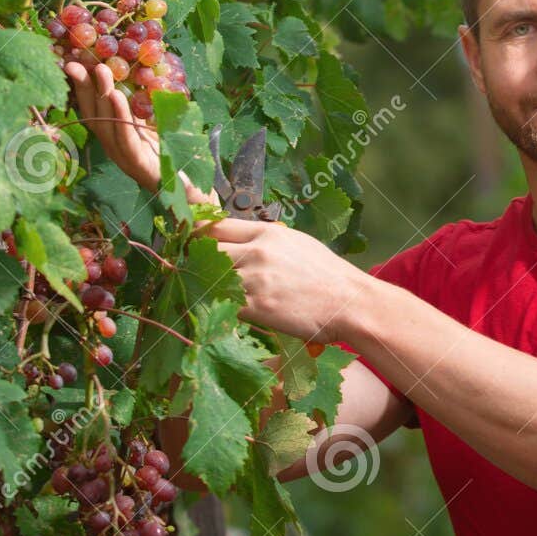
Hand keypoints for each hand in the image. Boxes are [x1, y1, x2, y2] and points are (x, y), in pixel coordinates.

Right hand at [65, 62, 214, 204]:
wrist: (191, 189)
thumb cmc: (174, 155)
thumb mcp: (156, 124)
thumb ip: (144, 104)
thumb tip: (143, 71)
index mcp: (115, 136)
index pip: (93, 109)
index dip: (81, 87)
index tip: (73, 62)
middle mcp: (114, 147)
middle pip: (94, 115)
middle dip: (84, 87)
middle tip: (77, 62)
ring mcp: (123, 157)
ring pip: (106, 125)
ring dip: (101, 96)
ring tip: (100, 71)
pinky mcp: (138, 164)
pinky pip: (126, 138)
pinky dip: (119, 117)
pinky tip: (116, 97)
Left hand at [206, 217, 371, 343]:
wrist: (350, 303)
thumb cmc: (327, 275)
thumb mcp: (296, 244)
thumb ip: (265, 240)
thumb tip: (241, 242)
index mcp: (267, 232)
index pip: (215, 224)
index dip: (196, 231)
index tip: (186, 239)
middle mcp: (257, 251)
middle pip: (205, 248)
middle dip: (193, 259)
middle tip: (190, 270)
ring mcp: (255, 279)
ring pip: (209, 278)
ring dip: (201, 286)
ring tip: (199, 293)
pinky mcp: (257, 307)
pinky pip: (221, 304)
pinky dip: (214, 308)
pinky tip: (214, 312)